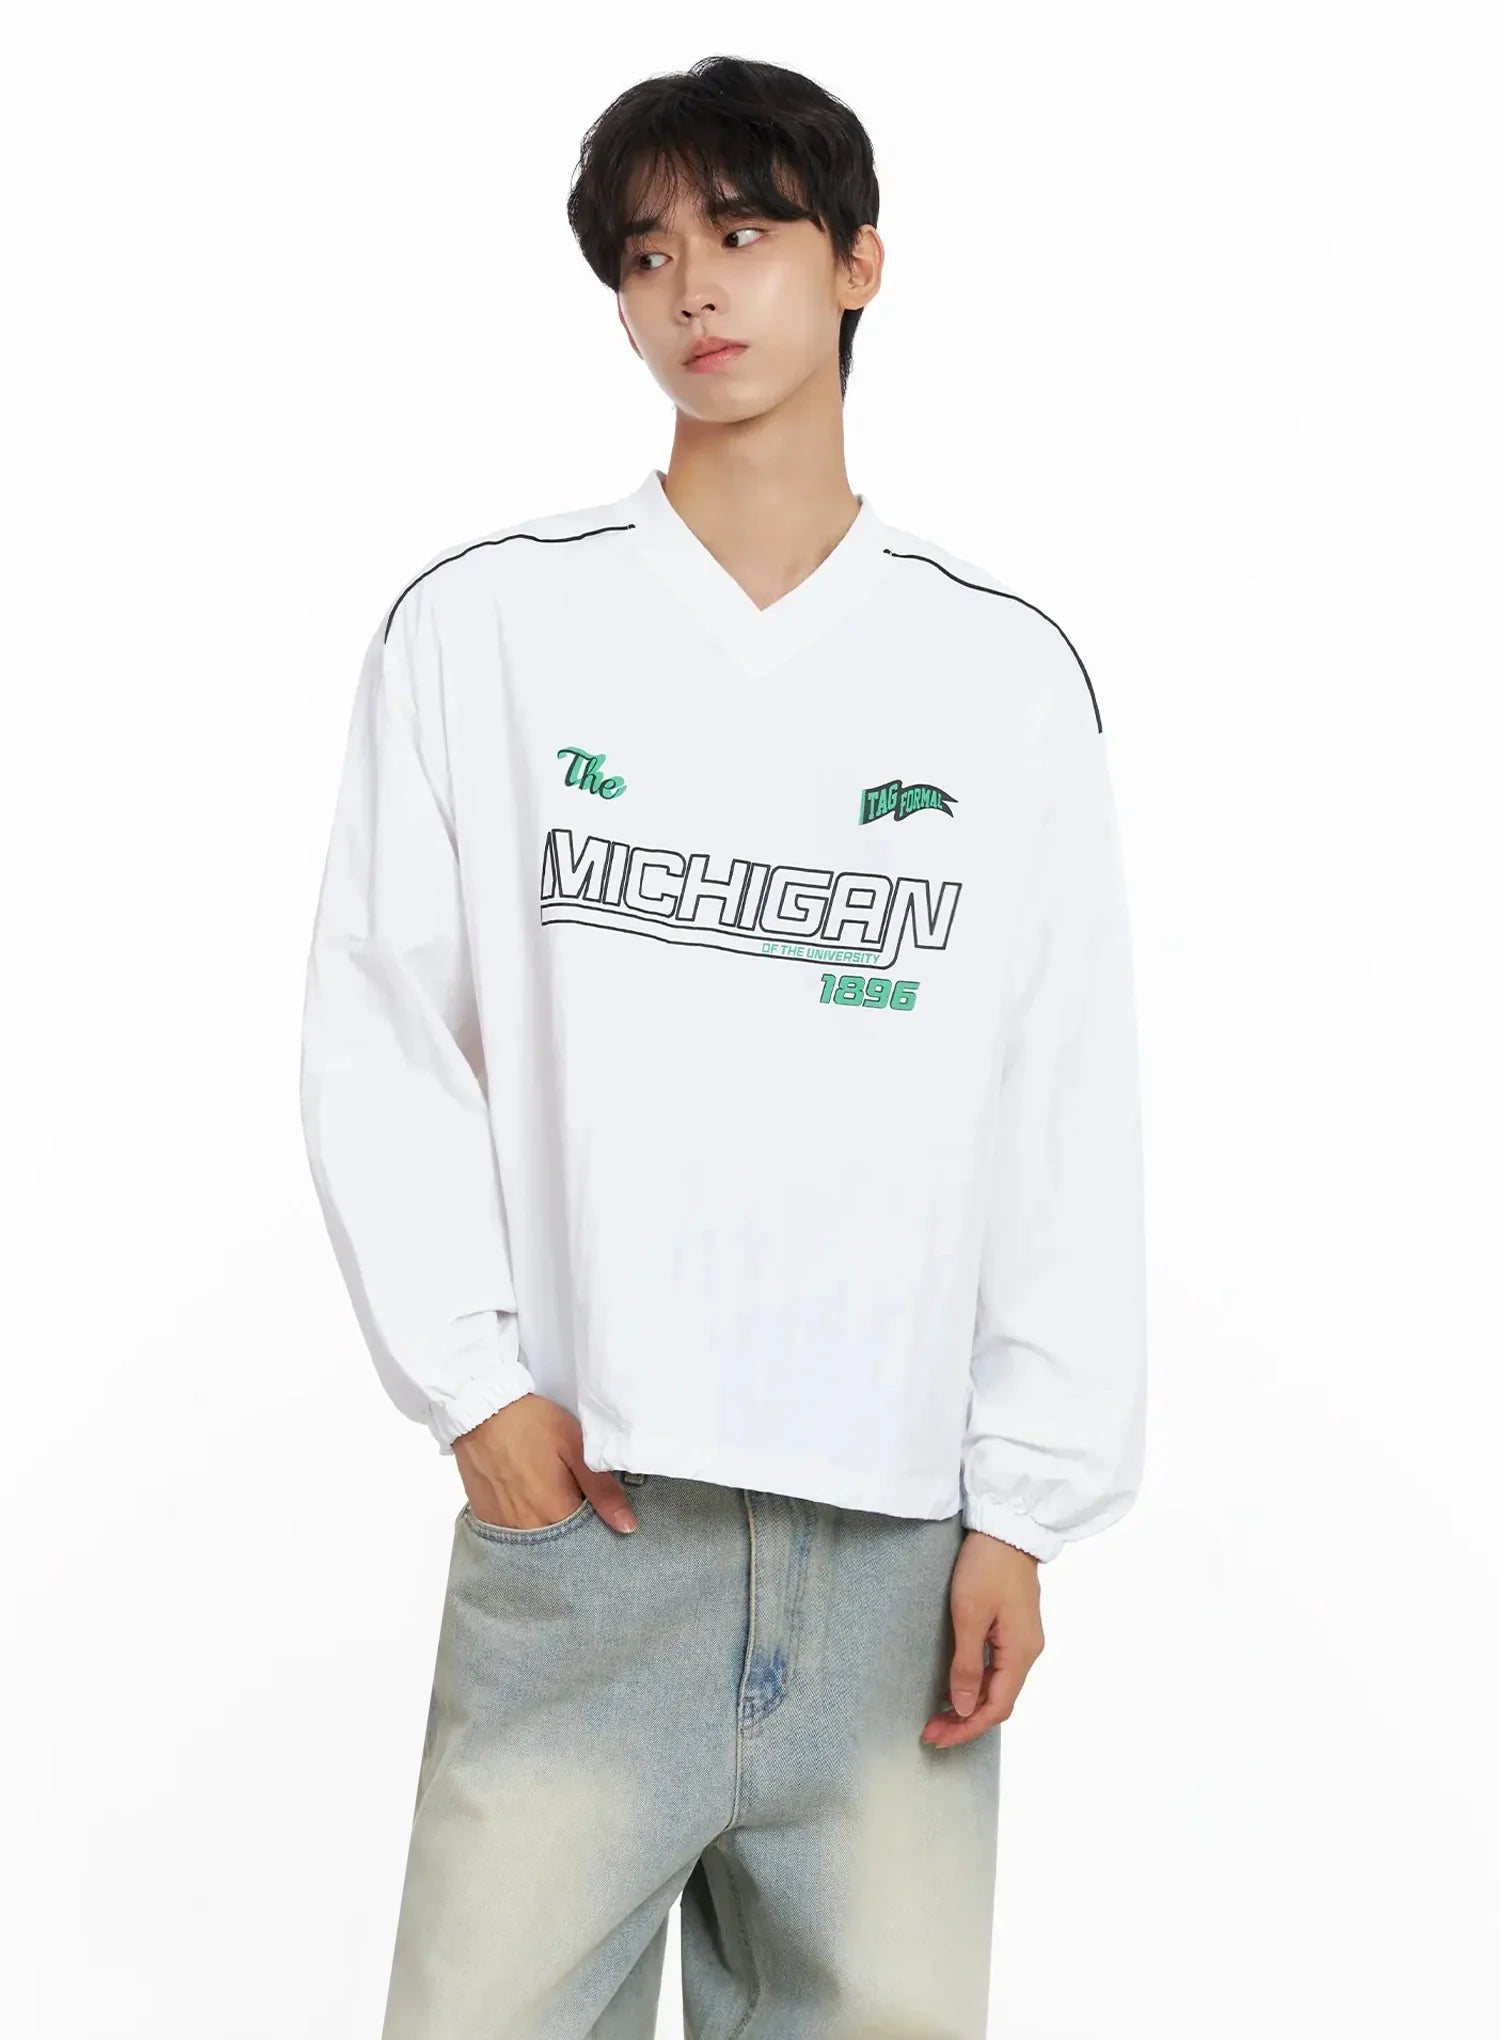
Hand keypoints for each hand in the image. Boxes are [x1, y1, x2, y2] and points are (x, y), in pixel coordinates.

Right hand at [451, 1393, 638, 1533]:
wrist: (481, 1411)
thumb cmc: (532, 1424)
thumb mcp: (576, 1446)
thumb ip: (602, 1490)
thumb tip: (627, 1526)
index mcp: (557, 1512)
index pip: (586, 1540)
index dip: (595, 1525)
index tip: (596, 1508)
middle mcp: (530, 1528)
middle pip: (560, 1544)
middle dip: (571, 1529)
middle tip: (571, 1498)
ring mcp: (504, 1528)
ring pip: (536, 1540)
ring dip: (547, 1527)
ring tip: (548, 1496)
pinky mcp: (486, 1519)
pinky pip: (512, 1534)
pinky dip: (524, 1523)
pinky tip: (527, 1500)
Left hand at [920, 1530, 1043, 1746]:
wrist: (1005, 1528)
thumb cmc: (986, 1566)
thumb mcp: (969, 1615)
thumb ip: (967, 1665)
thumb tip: (965, 1708)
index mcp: (1021, 1652)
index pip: (997, 1708)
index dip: (966, 1728)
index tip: (935, 1737)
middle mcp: (1027, 1651)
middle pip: (999, 1701)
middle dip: (965, 1721)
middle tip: (931, 1731)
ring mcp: (1023, 1639)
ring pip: (998, 1686)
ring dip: (970, 1704)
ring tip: (939, 1715)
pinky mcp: (1014, 1627)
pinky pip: (998, 1668)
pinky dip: (977, 1684)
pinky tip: (957, 1686)